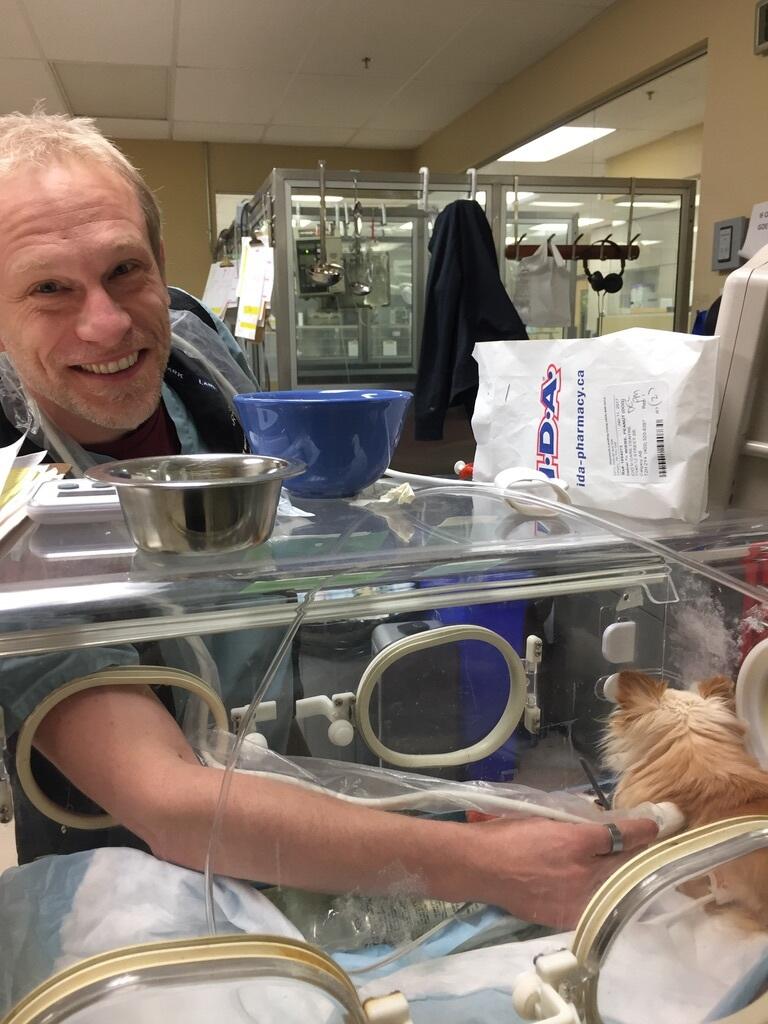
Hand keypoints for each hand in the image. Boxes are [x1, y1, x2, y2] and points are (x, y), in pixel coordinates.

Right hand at [470, 816, 658, 928]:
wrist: (481, 866)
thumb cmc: (510, 832)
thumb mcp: (545, 816)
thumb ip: (575, 821)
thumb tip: (601, 824)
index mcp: (576, 841)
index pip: (619, 834)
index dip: (640, 830)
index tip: (655, 826)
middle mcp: (581, 872)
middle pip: (623, 865)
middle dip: (637, 855)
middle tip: (649, 848)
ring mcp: (575, 899)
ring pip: (613, 889)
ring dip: (624, 879)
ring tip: (633, 871)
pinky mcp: (565, 917)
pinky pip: (594, 907)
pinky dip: (602, 899)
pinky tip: (607, 893)